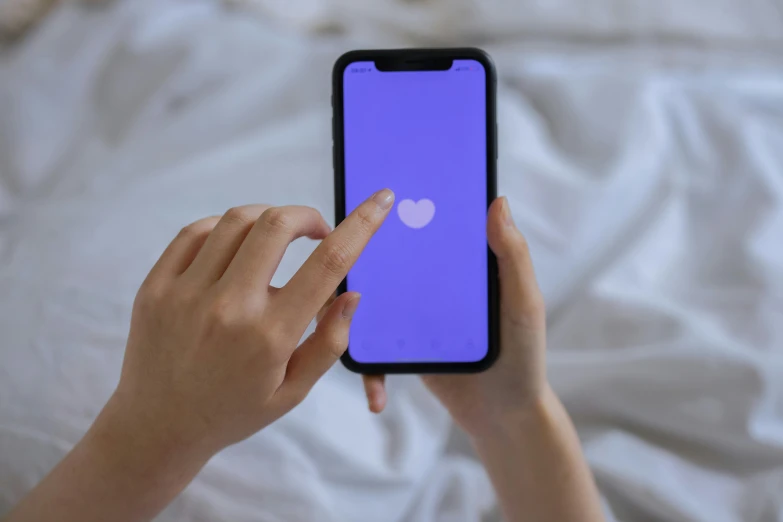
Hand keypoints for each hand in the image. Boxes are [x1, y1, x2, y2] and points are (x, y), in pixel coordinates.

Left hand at [111, 189, 394, 456]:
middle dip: (307, 216)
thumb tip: (351, 293)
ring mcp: (185, 294)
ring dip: (268, 220)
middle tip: (316, 232)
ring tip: (275, 242)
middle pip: (277, 223)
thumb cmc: (234, 410)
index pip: (328, 264)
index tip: (380, 199)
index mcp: (270, 336)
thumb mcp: (293, 391)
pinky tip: (236, 248)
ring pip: (236, 220)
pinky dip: (225, 228)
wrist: (157, 427)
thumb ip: (329, 342)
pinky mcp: (155, 286)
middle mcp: (228, 309)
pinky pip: (195, 232)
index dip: (361, 224)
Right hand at [361, 196, 547, 437]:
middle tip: (341, 255)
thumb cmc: (522, 355)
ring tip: (336, 322)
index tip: (378, 194)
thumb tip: (497, 201)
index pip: (426, 228)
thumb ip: (513, 257)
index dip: (405, 209)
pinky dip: (370, 371)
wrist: (505, 415)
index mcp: (458, 265)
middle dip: (361, 257)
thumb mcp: (523, 303)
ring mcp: (411, 317)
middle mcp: (429, 285)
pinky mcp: (400, 349)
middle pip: (387, 261)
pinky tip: (376, 396)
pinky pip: (374, 352)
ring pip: (368, 304)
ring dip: (348, 313)